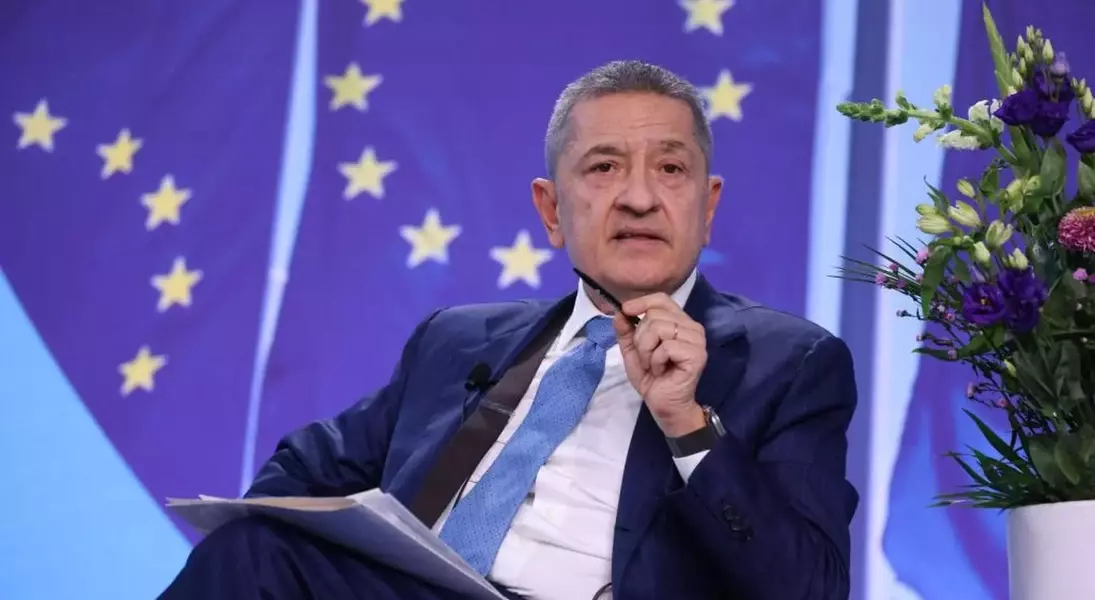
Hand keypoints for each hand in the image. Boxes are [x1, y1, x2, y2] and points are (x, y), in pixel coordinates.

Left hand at [613, 293, 707, 436]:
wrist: (664, 405)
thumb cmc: (652, 378)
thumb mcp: (633, 351)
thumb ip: (626, 331)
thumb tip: (619, 312)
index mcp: (679, 322)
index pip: (661, 299)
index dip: (641, 302)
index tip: (625, 310)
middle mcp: (692, 327)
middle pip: (654, 315)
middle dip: (640, 338)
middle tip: (645, 357)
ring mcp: (696, 340)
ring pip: (659, 328)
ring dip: (646, 350)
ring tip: (652, 364)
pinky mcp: (696, 354)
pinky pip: (666, 346)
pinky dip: (655, 360)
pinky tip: (661, 370)